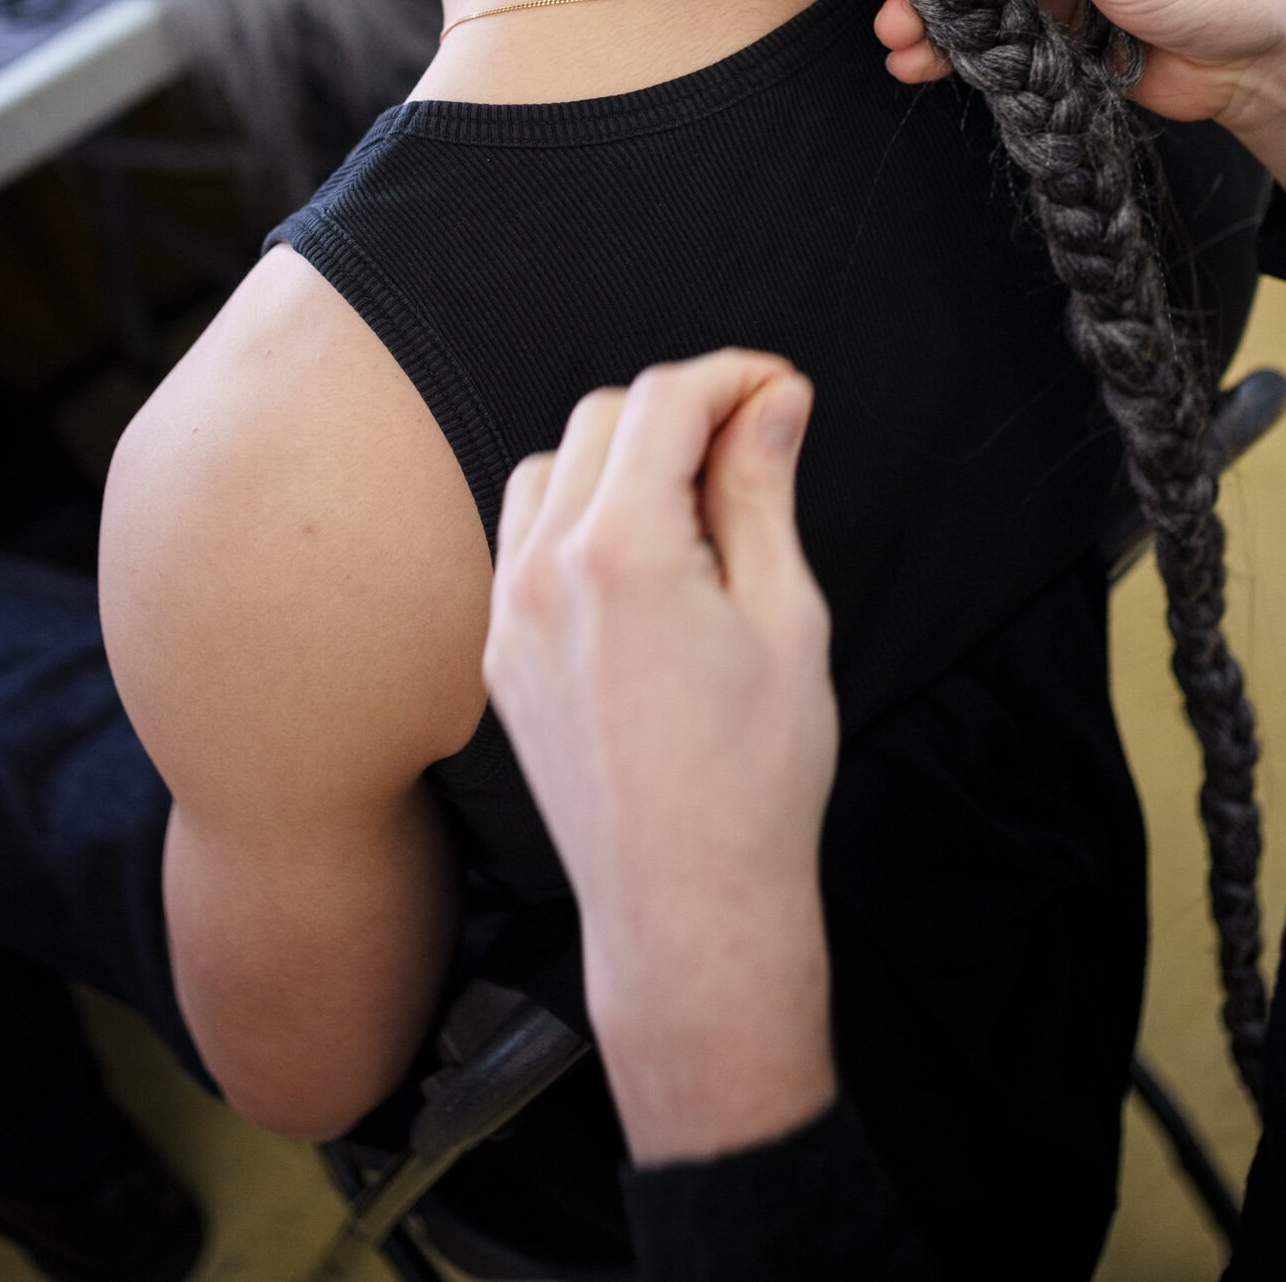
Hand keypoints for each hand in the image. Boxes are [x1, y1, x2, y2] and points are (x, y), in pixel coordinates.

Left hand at [484, 352, 837, 1165]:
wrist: (687, 910)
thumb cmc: (756, 775)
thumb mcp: (786, 615)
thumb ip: (762, 489)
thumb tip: (772, 399)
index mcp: (622, 551)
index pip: (665, 401)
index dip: (732, 377)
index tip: (782, 391)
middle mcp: (545, 569)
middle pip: (604, 419)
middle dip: (682, 411)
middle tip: (756, 443)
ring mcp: (509, 613)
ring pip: (553, 468)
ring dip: (621, 457)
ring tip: (698, 504)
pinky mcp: (499, 654)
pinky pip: (524, 537)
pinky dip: (576, 514)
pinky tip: (641, 557)